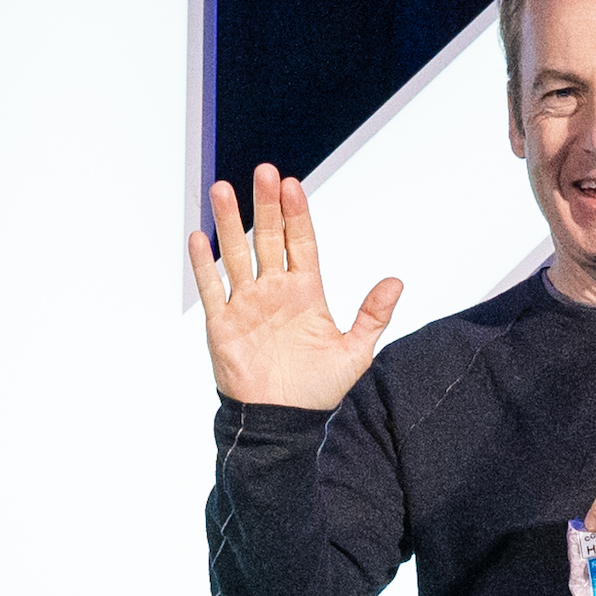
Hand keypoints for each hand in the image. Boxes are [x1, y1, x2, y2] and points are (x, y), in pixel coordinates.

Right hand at [188, 163, 403, 409]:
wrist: (283, 422)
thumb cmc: (317, 391)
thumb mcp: (355, 352)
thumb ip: (373, 315)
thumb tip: (396, 281)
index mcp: (306, 293)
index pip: (300, 242)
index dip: (296, 214)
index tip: (292, 185)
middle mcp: (274, 291)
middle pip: (267, 238)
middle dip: (265, 205)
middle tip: (263, 173)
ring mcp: (247, 305)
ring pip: (235, 254)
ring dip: (228, 222)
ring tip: (221, 190)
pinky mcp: (222, 324)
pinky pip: (212, 289)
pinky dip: (203, 264)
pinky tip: (199, 237)